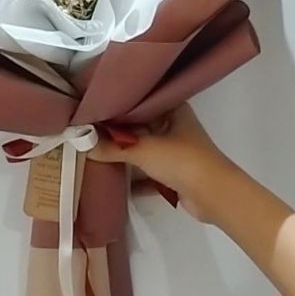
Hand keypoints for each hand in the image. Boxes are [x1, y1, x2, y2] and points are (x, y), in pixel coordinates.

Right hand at [90, 104, 236, 223]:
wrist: (214, 195)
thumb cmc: (181, 159)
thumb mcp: (143, 150)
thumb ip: (112, 147)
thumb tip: (80, 142)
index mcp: (171, 108)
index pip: (139, 100)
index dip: (116, 102)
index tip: (91, 104)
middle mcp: (173, 124)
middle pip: (138, 125)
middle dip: (115, 129)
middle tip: (85, 127)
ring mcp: (174, 149)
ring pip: (142, 147)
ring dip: (123, 151)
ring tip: (92, 148)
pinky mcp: (173, 172)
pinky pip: (147, 169)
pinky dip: (132, 174)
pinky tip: (110, 175)